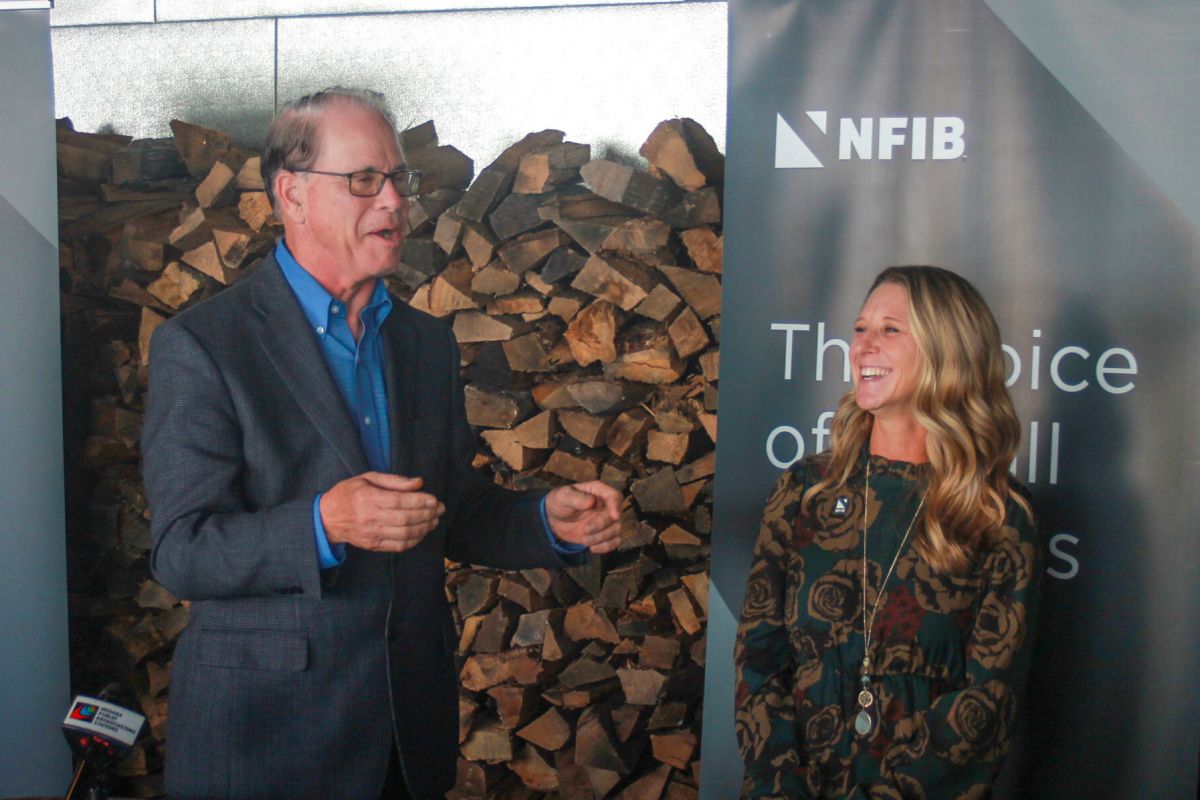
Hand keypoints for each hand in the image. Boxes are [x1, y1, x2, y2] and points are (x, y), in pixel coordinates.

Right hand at [320, 472, 443, 552]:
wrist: (327, 519)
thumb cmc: (349, 494)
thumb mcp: (367, 478)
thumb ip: (394, 480)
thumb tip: (419, 483)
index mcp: (366, 498)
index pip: (398, 501)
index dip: (419, 501)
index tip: (434, 499)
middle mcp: (369, 518)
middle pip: (404, 519)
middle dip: (426, 514)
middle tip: (440, 509)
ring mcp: (371, 534)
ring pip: (404, 534)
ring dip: (424, 528)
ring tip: (434, 520)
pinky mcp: (373, 545)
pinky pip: (399, 546)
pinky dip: (415, 540)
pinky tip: (423, 532)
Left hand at [544, 481, 623, 553]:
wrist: (556, 519)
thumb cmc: (560, 502)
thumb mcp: (563, 497)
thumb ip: (575, 498)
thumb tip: (591, 501)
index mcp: (599, 491)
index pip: (614, 496)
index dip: (616, 505)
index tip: (614, 516)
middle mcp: (607, 505)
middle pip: (616, 516)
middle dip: (601, 525)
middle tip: (585, 530)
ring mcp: (608, 520)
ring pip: (617, 530)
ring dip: (601, 537)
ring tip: (584, 540)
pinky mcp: (606, 533)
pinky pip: (615, 541)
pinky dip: (605, 547)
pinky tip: (592, 548)